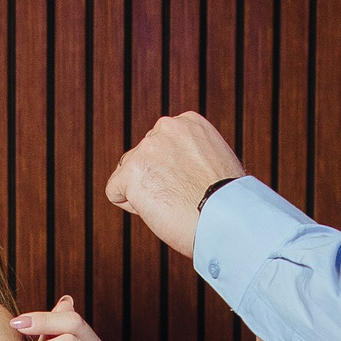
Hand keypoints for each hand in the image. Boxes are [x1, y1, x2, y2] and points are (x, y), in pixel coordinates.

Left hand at [105, 113, 242, 256]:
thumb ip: (190, 155)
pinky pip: (115, 192)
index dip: (174, 172)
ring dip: (145, 194)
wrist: (226, 218)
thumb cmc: (226, 203)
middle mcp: (166, 127)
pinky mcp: (132, 171)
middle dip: (156, 180)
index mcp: (189, 122)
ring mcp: (147, 148)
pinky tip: (157, 210)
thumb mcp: (215, 163)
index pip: (162, 145)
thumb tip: (174, 167)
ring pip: (129, 175)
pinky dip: (131, 207)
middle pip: (143, 158)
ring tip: (173, 204)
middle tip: (183, 198)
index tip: (193, 185)